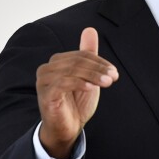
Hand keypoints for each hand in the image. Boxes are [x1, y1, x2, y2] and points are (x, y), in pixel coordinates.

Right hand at [36, 27, 117, 158]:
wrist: (66, 128)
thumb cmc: (76, 102)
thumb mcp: (87, 76)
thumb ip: (88, 54)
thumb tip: (90, 29)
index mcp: (57, 61)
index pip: (81, 55)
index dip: (100, 62)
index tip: (114, 72)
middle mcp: (47, 68)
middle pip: (77, 61)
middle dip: (98, 68)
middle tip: (113, 77)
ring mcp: (44, 81)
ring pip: (72, 71)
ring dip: (93, 76)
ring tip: (107, 82)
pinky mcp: (45, 94)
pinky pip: (63, 84)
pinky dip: (80, 83)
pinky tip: (92, 88)